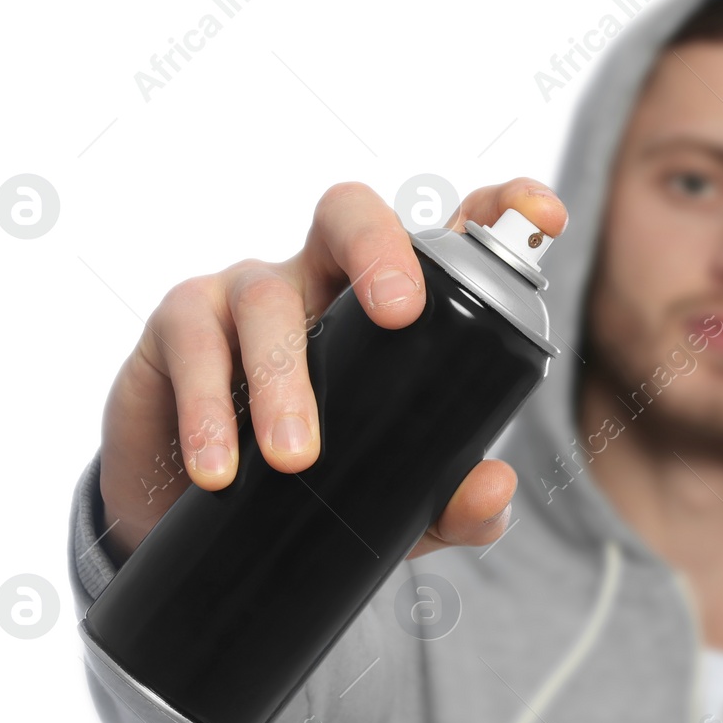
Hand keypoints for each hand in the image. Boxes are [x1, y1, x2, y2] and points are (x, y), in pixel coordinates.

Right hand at [96, 178, 566, 562]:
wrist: (197, 514)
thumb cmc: (315, 487)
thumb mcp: (393, 507)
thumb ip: (451, 504)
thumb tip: (494, 489)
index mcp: (394, 304)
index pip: (449, 233)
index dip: (497, 208)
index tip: (541, 213)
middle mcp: (323, 280)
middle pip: (348, 214)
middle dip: (380, 246)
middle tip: (401, 312)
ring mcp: (248, 293)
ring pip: (266, 297)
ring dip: (284, 379)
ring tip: (295, 459)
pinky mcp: (181, 325)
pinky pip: (193, 341)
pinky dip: (208, 408)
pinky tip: (220, 467)